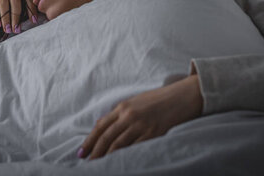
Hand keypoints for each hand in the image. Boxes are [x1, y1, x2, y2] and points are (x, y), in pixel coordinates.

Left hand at [78, 74, 202, 159]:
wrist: (181, 96)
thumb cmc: (159, 99)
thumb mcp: (136, 101)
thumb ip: (120, 113)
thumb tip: (102, 125)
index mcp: (123, 107)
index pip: (101, 126)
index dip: (89, 140)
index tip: (82, 152)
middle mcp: (129, 115)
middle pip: (107, 137)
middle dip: (95, 151)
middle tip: (87, 163)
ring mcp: (141, 125)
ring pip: (118, 145)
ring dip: (107, 156)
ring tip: (100, 166)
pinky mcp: (153, 133)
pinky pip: (135, 148)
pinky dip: (126, 157)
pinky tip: (120, 163)